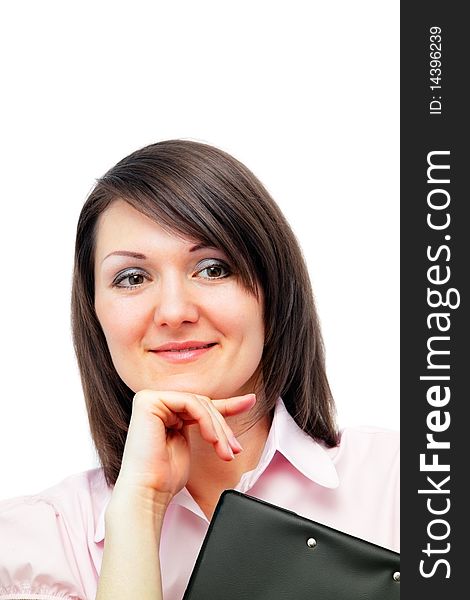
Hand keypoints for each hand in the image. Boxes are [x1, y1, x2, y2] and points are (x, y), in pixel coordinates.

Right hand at [113, 390, 255, 505]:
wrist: (148, 492)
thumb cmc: (167, 476)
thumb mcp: (198, 441)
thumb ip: (212, 421)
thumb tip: (244, 401)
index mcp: (164, 411)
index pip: (201, 404)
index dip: (229, 405)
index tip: (250, 403)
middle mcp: (155, 402)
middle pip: (202, 403)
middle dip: (223, 427)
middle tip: (234, 449)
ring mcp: (150, 399)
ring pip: (199, 403)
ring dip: (218, 429)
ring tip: (225, 451)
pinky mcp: (148, 401)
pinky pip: (190, 403)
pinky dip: (206, 421)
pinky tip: (211, 439)